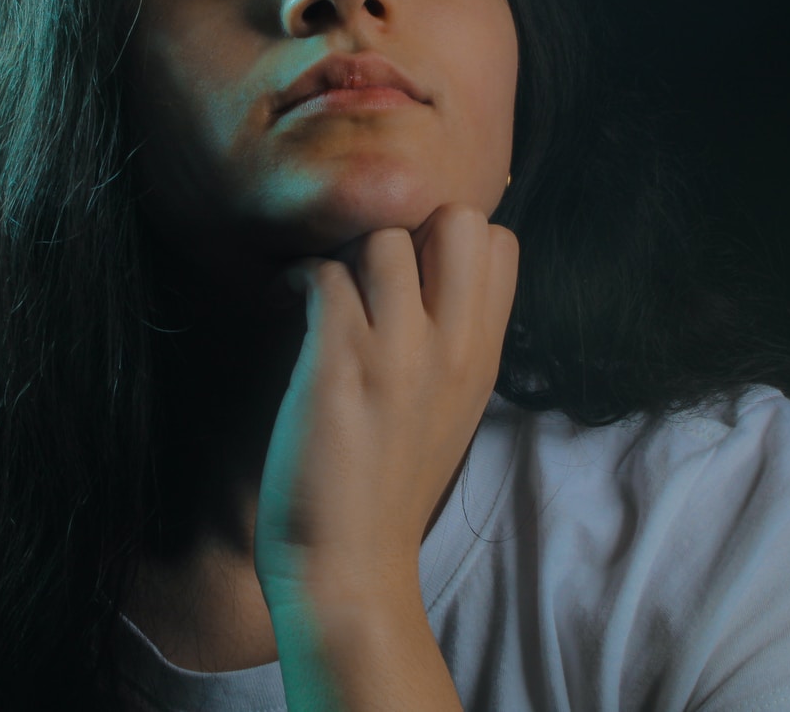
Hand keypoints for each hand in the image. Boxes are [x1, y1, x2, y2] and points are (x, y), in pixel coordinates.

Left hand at [253, 203, 518, 608]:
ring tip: (321, 290)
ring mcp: (398, 354)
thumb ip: (454, 346)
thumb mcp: (452, 411)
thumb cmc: (388, 491)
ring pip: (383, 235)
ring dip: (344, 252)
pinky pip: (324, 273)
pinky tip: (287, 305)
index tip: (408, 272)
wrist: (350, 570)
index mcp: (482, 357)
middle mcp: (452, 348)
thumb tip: (433, 285)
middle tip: (366, 270)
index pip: (502, 244)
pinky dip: (297, 277)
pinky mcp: (340, 364)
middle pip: (459, 219)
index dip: (449, 240)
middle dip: (409, 226)